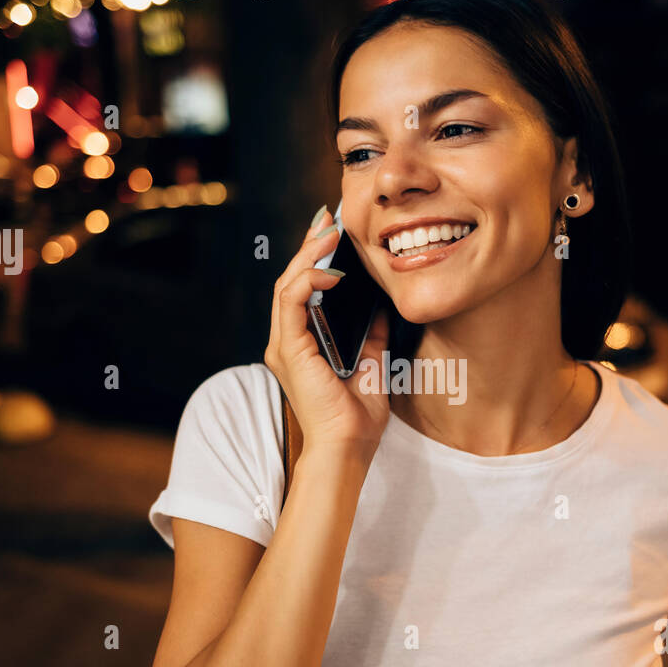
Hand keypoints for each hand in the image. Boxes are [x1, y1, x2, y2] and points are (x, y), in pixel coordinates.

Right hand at [263, 208, 391, 458]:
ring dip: (308, 256)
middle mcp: (287, 341)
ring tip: (329, 233)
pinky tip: (329, 271)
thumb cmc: (357, 416)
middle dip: (309, 247)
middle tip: (328, 219)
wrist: (348, 447)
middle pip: (292, 281)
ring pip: (287, 285)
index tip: (334, 234)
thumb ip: (372, 333)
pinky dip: (308, 280)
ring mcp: (283, 345)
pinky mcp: (288, 348)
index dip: (315, 259)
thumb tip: (383, 306)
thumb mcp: (373, 362)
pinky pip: (291, 301)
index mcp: (302, 344)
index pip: (303, 291)